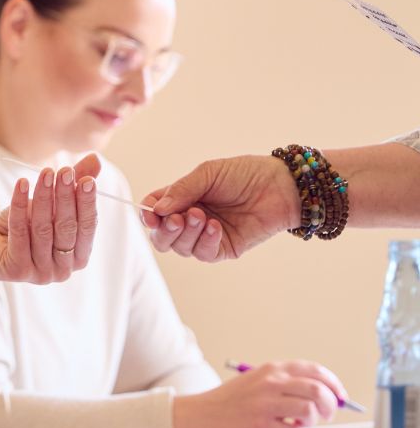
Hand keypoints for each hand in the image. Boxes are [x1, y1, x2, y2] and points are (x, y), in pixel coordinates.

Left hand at [0, 154, 99, 286]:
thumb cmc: (24, 225)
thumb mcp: (50, 204)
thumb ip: (73, 186)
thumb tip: (95, 159)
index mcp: (78, 256)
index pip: (88, 228)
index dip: (87, 203)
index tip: (86, 180)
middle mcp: (63, 269)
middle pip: (67, 228)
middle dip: (66, 197)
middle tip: (64, 171)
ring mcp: (41, 273)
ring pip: (43, 229)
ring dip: (44, 197)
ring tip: (45, 172)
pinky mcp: (17, 269)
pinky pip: (19, 232)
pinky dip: (19, 205)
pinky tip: (21, 184)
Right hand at [140, 155, 299, 261]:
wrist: (280, 186)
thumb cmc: (243, 173)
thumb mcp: (207, 174)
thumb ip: (181, 190)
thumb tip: (157, 209)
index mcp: (181, 198)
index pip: (154, 211)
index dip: (147, 215)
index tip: (150, 215)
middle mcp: (190, 219)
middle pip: (162, 237)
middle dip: (163, 231)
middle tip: (173, 219)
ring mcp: (206, 236)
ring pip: (181, 247)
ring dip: (186, 233)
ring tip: (201, 215)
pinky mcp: (224, 248)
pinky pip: (205, 254)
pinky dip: (205, 241)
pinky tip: (214, 226)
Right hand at [173, 360, 346, 427]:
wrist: (205, 414)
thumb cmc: (232, 400)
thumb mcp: (258, 381)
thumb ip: (286, 384)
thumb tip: (321, 394)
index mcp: (272, 369)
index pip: (314, 370)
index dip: (333, 383)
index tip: (341, 396)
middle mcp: (271, 382)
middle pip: (318, 390)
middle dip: (331, 405)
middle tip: (326, 414)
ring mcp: (267, 403)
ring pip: (310, 410)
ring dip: (313, 421)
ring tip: (302, 423)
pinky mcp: (262, 424)